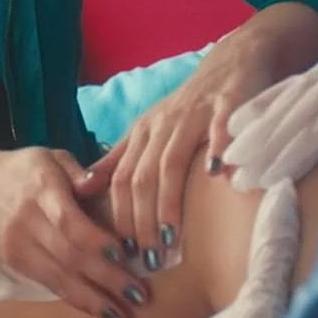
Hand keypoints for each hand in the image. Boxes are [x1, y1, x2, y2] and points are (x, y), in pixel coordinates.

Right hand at [0, 147, 148, 317]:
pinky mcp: (12, 262)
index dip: (96, 240)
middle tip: (139, 295)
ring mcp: (17, 244)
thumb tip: (101, 184)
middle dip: (106, 278)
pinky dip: (73, 298)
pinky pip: (47, 284)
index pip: (69, 219)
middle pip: (68, 254)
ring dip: (92, 300)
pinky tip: (97, 310)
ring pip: (57, 277)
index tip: (124, 255)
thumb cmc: (21, 170)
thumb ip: (77, 171)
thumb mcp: (49, 156)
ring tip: (122, 317)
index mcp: (41, 187)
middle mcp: (27, 219)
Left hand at [75, 3, 317, 267]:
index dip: (119, 216)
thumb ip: (119, 158)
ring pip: (172, 160)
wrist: (233, 60)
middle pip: (142, 177)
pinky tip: (219, 177)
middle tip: (147, 257)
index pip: (121, 179)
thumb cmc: (191, 103)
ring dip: (169, 201)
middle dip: (141, 220)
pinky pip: (220, 128)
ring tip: (171, 236)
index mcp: (143, 132)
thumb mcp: (149, 129)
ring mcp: (194, 113)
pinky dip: (218, 151)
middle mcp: (163, 124)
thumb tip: (84, 188)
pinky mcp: (228, 102)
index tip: (121, 252)